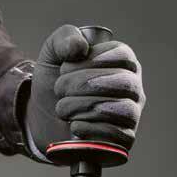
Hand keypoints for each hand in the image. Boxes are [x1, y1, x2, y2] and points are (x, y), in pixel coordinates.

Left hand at [24, 25, 144, 158]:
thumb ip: (65, 38)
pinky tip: (74, 125)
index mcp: (122, 61)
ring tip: (63, 108)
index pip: (122, 55)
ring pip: (123, 109)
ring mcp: (132, 113)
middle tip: (59, 89)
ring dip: (85, 107)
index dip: (92, 60)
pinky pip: (119, 135)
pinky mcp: (124, 138)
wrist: (43, 117)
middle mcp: (133, 86)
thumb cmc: (55, 82)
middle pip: (123, 82)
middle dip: (83, 84)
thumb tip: (80, 47)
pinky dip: (91, 129)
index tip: (65, 67)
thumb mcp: (53, 54)